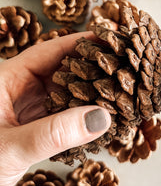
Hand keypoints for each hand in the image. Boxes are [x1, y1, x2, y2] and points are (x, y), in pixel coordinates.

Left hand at [0, 32, 110, 185]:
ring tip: (121, 90)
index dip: (82, 42)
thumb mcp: (11, 148)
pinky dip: (81, 119)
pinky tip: (102, 121)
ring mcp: (24, 112)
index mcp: (6, 80)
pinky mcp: (30, 132)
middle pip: (62, 71)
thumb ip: (54, 133)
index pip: (50, 51)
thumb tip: (101, 117)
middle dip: (92, 68)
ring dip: (90, 95)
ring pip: (64, 95)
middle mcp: (17, 92)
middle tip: (125, 64)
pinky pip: (62, 119)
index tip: (111, 37)